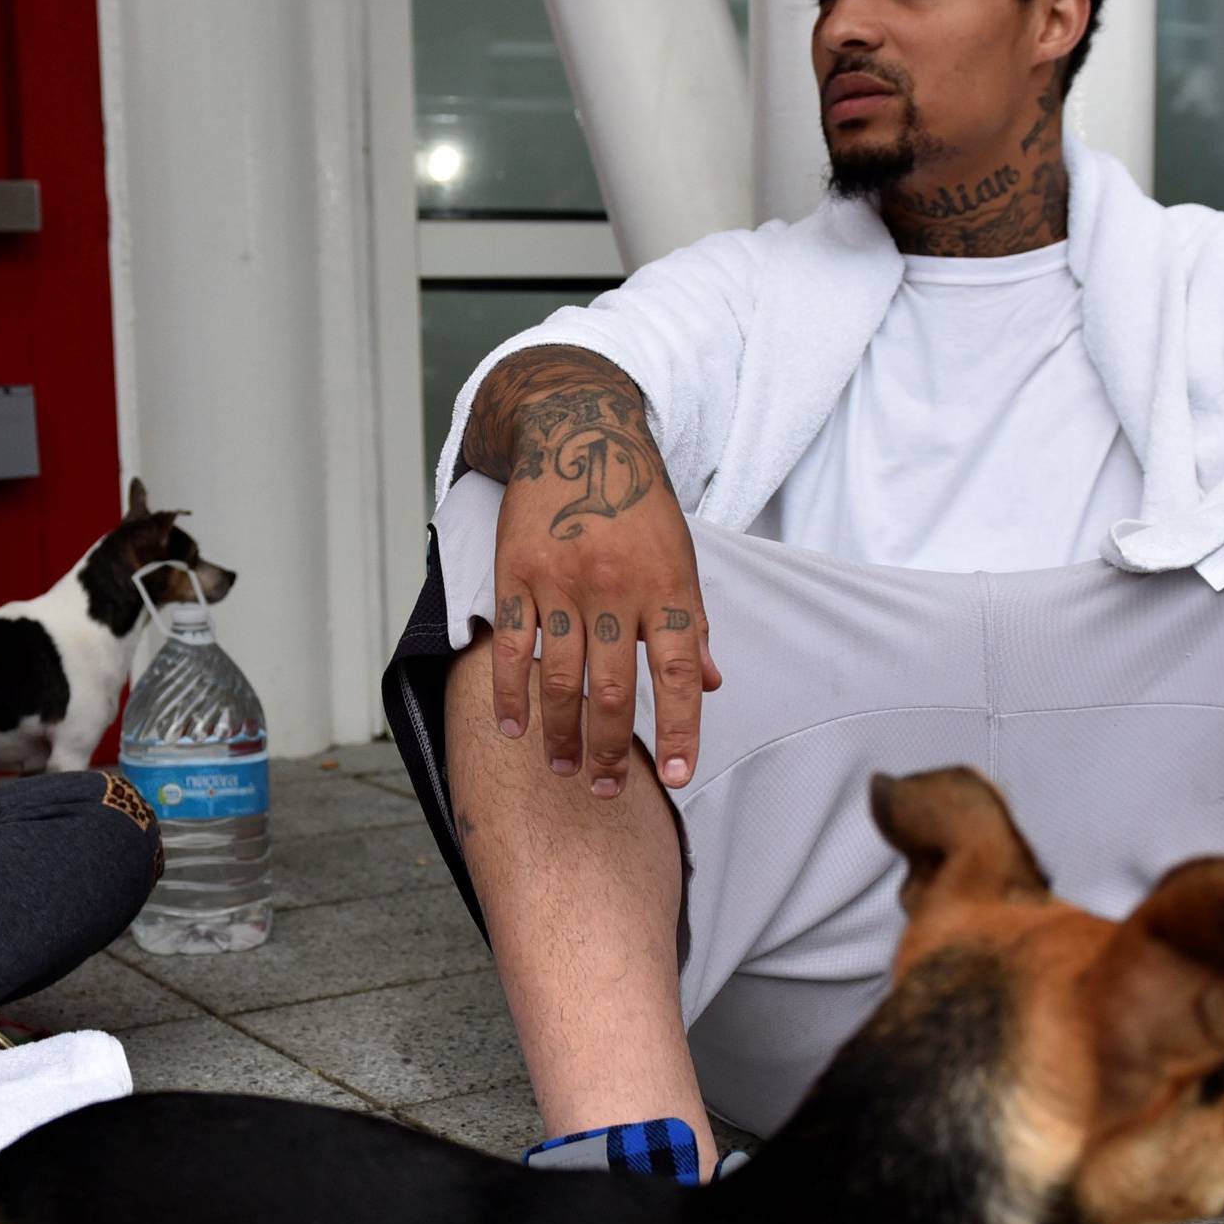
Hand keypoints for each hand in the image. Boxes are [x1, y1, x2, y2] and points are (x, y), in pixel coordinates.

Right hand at [464, 350, 720, 794]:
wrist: (578, 432)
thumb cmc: (639, 505)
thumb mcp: (682, 558)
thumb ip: (693, 625)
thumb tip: (714, 685)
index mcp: (668, 588)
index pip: (680, 674)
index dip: (680, 729)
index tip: (676, 776)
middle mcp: (617, 589)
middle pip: (612, 689)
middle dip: (609, 750)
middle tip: (605, 790)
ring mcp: (562, 583)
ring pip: (559, 678)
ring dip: (560, 734)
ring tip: (562, 769)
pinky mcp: (516, 574)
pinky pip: (510, 647)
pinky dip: (510, 694)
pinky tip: (513, 729)